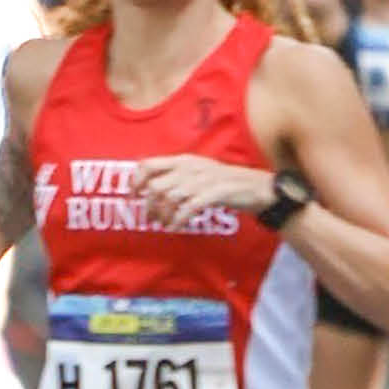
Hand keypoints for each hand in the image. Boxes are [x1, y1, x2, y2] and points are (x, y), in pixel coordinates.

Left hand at [135, 154, 276, 229]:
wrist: (255, 186)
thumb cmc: (224, 182)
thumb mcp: (198, 171)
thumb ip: (177, 176)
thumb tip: (152, 189)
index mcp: (183, 160)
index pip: (149, 165)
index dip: (136, 181)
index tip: (133, 196)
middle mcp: (190, 167)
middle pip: (156, 186)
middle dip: (149, 205)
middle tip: (151, 218)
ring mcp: (202, 180)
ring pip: (170, 198)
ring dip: (163, 215)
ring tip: (164, 224)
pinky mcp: (214, 193)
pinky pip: (188, 208)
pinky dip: (178, 220)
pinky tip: (176, 227)